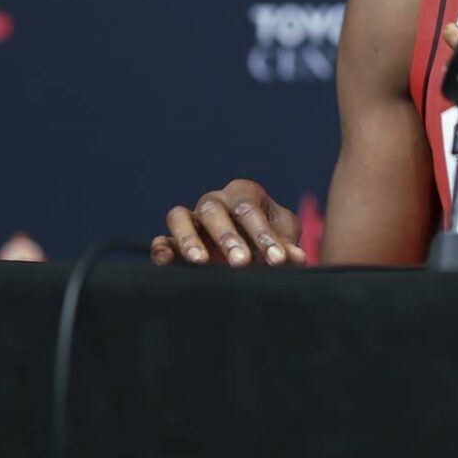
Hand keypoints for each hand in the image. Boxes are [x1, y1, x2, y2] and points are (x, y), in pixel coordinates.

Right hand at [150, 178, 306, 266]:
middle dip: (228, 237)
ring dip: (189, 239)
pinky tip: (166, 261)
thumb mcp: (282, 243)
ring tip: (200, 262)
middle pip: (214, 210)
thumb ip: (287, 249)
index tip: (278, 260)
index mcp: (243, 194)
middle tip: (242, 263)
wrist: (253, 255)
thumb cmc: (269, 242)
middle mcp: (214, 202)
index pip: (250, 208)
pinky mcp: (173, 241)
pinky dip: (161, 248)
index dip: (264, 234)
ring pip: (180, 217)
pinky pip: (161, 239)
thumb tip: (296, 259)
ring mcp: (191, 220)